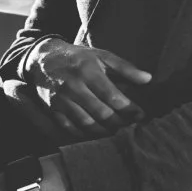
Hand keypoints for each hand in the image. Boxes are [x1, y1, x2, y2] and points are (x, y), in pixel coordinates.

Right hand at [26, 38, 150, 139]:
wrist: (43, 59)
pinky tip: (96, 133)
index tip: (141, 114)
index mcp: (88, 71)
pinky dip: (85, 134)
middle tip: (130, 125)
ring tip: (116, 130)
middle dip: (119, 123)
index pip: (113, 96)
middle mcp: (74, 86)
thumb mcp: (102, 56)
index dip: (130, 109)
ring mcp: (62, 100)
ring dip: (105, 131)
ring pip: (87, 123)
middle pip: (102, 113)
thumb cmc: (78, 58)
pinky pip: (70, 128)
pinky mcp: (53, 109)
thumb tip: (148, 79)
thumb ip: (125, 68)